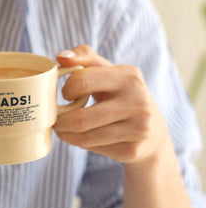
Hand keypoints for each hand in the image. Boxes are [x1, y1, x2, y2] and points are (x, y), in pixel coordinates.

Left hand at [53, 45, 169, 165]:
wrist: (153, 131)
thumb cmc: (120, 93)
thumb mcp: (107, 70)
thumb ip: (84, 56)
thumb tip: (61, 57)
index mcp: (129, 76)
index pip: (82, 81)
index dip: (67, 89)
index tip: (66, 94)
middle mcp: (138, 102)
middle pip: (81, 118)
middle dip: (60, 119)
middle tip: (55, 117)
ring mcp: (138, 128)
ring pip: (85, 136)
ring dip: (65, 133)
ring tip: (60, 128)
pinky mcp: (132, 151)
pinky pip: (93, 148)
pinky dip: (78, 143)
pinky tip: (77, 136)